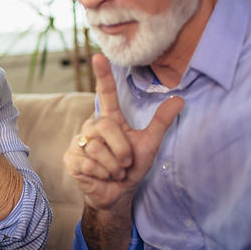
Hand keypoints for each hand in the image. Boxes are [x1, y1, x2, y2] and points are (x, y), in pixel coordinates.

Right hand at [64, 53, 183, 209]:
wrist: (117, 193)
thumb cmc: (130, 167)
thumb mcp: (149, 143)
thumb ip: (161, 122)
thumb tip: (180, 100)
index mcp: (109, 119)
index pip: (105, 93)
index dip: (102, 75)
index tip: (98, 56)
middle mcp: (91, 126)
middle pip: (106, 127)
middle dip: (122, 150)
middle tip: (126, 163)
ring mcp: (78, 141)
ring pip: (97, 148)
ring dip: (113, 166)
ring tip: (114, 171)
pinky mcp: (71, 158)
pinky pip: (89, 162)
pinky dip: (102, 173)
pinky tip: (102, 176)